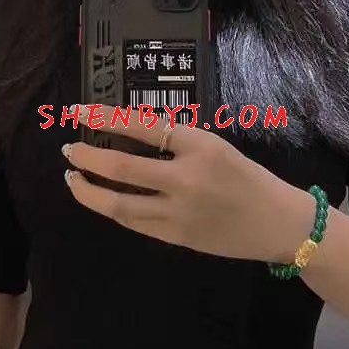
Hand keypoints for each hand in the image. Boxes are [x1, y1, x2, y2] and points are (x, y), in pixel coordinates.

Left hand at [62, 105, 314, 263]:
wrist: (279, 222)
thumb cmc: (249, 179)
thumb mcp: (217, 147)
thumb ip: (177, 141)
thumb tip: (129, 132)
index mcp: (200, 146)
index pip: (142, 126)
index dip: (104, 117)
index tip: (79, 111)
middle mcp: (186, 178)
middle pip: (120, 166)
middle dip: (86, 157)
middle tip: (69, 149)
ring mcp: (178, 212)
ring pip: (117, 202)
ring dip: (87, 189)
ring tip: (72, 178)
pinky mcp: (176, 237)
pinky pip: (132, 222)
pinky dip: (111, 208)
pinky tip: (100, 198)